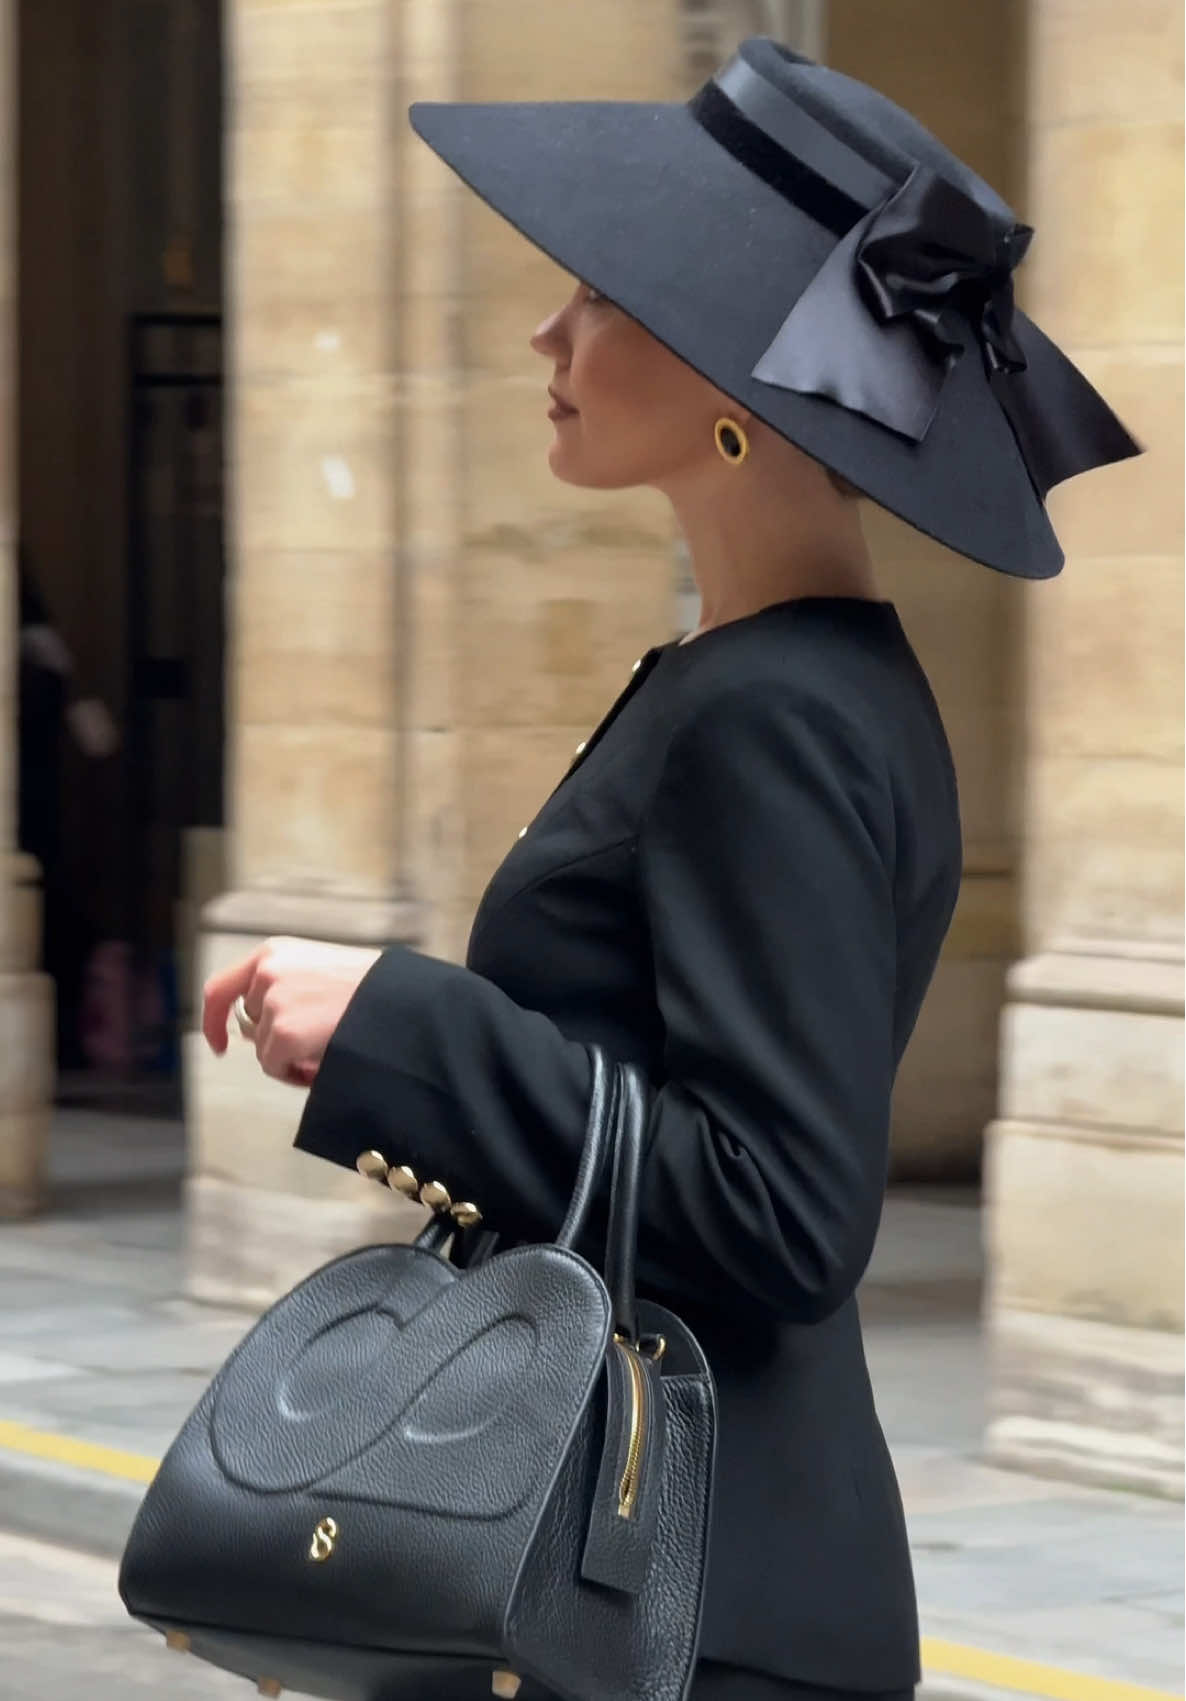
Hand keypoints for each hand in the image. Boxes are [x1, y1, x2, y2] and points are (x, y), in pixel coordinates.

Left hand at [202, 937, 381, 1086]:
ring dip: (289, 1057)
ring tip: (327, 1050)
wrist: (401, 999)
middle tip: (311, 1048)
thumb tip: (251, 1029)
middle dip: (274, 1039)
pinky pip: (274, 1067)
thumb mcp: (320, 970)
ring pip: (264, 1048)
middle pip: (250, 1024)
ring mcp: (273, 1002)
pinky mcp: (283, 1032)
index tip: (221, 1044)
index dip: (214, 1020)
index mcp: (275, 952)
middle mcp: (267, 972)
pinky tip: (322, 1063)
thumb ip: (284, 988)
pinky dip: (294, 1073)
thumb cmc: (373, 987)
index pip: (221, 987)